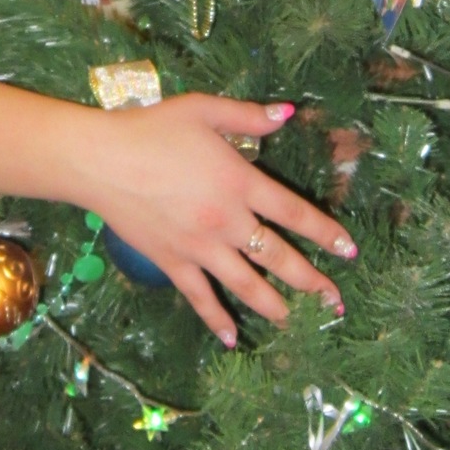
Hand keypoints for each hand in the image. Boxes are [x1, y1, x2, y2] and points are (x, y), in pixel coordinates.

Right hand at [82, 95, 354, 343]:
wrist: (101, 161)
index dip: (325, 233)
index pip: (294, 213)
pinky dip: (217, 319)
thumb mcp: (203, 110)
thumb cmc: (152, 129)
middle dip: (311, 281)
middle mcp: (227, 221)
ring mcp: (200, 247)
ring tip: (295, 320)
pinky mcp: (173, 263)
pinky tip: (232, 339)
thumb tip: (288, 113)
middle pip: (278, 257)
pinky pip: (200, 297)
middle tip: (334, 301)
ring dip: (274, 305)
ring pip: (246, 285)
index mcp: (240, 183)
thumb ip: (248, 115)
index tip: (348, 251)